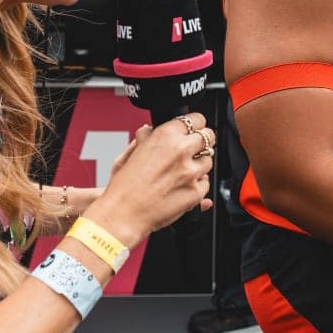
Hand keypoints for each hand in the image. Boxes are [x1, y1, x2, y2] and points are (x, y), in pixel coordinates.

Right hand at [87, 114, 214, 246]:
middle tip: (194, 149)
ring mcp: (191, 172)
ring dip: (199, 164)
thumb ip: (145, 138)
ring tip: (181, 173)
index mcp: (166, 136)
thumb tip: (149, 131)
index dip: (195, 125)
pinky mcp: (197, 192)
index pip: (196, 120)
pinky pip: (205, 183)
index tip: (194, 129)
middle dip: (202, 142)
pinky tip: (181, 187)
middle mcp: (181, 151)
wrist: (124, 213)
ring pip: (208, 161)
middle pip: (208, 137)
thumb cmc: (124, 187)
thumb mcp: (131, 153)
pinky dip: (197, 184)